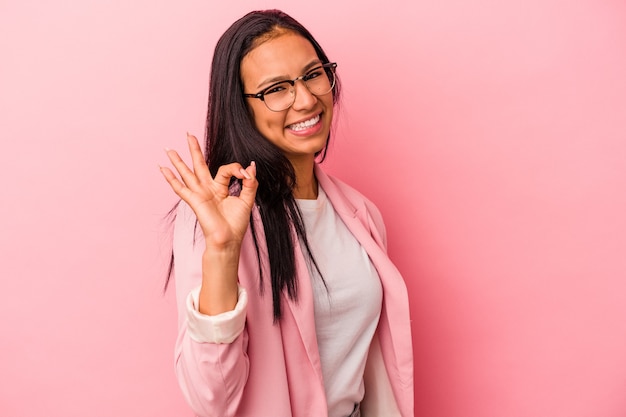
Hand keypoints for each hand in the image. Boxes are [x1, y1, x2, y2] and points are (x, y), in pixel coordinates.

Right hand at [160, 133, 257, 250]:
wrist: (228, 239)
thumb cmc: (236, 224)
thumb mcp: (247, 200)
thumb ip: (249, 183)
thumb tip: (251, 166)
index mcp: (220, 188)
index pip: (226, 169)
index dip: (237, 169)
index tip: (246, 175)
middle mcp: (208, 189)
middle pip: (199, 164)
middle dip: (194, 150)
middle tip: (188, 134)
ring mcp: (199, 194)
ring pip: (187, 173)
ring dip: (178, 160)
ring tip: (169, 149)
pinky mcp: (194, 200)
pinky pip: (180, 187)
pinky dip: (170, 178)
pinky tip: (162, 169)